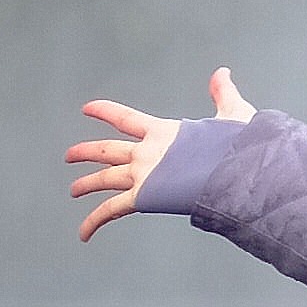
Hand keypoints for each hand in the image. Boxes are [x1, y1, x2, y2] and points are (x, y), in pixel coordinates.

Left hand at [67, 67, 251, 243]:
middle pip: (106, 150)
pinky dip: (94, 222)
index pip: (125, 119)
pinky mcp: (142, 197)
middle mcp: (146, 151)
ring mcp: (142, 174)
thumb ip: (222, 94)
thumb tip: (222, 73)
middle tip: (70, 155)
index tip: (88, 108)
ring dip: (86, 184)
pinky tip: (83, 233)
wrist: (235, 171)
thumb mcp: (232, 114)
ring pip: (104, 179)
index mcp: (163, 131)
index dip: (105, 112)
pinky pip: (110, 211)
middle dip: (86, 152)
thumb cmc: (236, 146)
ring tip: (74, 189)